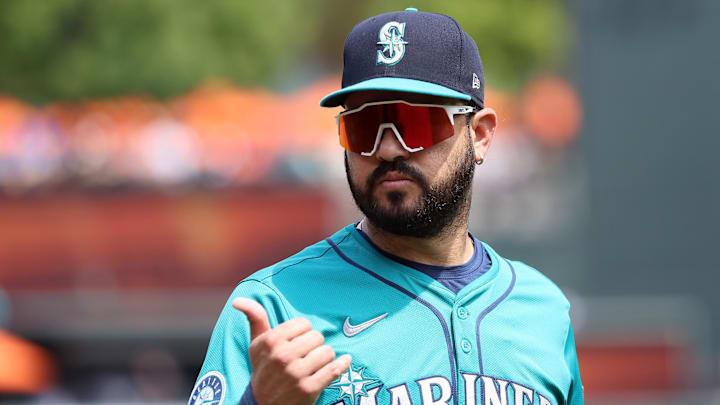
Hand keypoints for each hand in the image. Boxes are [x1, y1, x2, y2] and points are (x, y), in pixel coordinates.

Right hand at [232, 298, 351, 404]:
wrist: (262, 403)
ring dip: (324, 357)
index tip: (296, 341)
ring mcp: (296, 373)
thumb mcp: (256, 343)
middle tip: (305, 354)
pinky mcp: (308, 389)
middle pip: (317, 337)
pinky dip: (342, 365)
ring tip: (314, 363)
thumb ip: (254, 318)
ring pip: (327, 352)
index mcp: (271, 340)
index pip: (304, 324)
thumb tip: (238, 300)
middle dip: (314, 345)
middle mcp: (283, 356)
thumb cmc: (263, 367)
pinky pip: (334, 369)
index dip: (302, 332)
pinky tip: (342, 362)